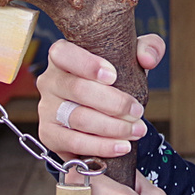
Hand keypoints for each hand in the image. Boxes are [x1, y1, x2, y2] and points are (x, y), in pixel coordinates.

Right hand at [37, 34, 165, 160]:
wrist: (100, 112)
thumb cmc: (114, 79)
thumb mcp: (131, 59)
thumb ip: (147, 48)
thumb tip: (148, 59)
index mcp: (62, 56)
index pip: (64, 53)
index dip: (87, 64)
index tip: (113, 76)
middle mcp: (49, 81)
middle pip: (78, 90)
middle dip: (113, 103)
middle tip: (137, 111)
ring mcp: (46, 108)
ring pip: (78, 118)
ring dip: (112, 127)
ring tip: (136, 130)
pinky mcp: (48, 134)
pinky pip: (74, 142)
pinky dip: (101, 146)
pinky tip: (122, 146)